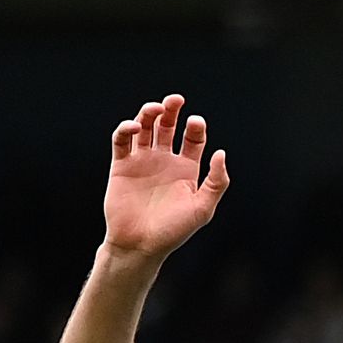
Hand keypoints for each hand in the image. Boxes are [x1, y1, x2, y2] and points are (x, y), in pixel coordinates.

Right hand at [103, 95, 228, 264]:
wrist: (140, 243)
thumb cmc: (174, 230)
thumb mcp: (203, 207)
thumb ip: (216, 181)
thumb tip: (222, 153)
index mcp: (187, 170)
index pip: (193, 140)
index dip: (195, 128)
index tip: (197, 122)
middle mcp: (164, 162)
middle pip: (167, 127)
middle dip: (172, 111)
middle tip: (176, 99)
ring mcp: (142, 162)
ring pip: (145, 129)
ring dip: (149, 114)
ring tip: (156, 108)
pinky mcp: (121, 165)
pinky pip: (122, 141)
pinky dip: (126, 129)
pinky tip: (135, 127)